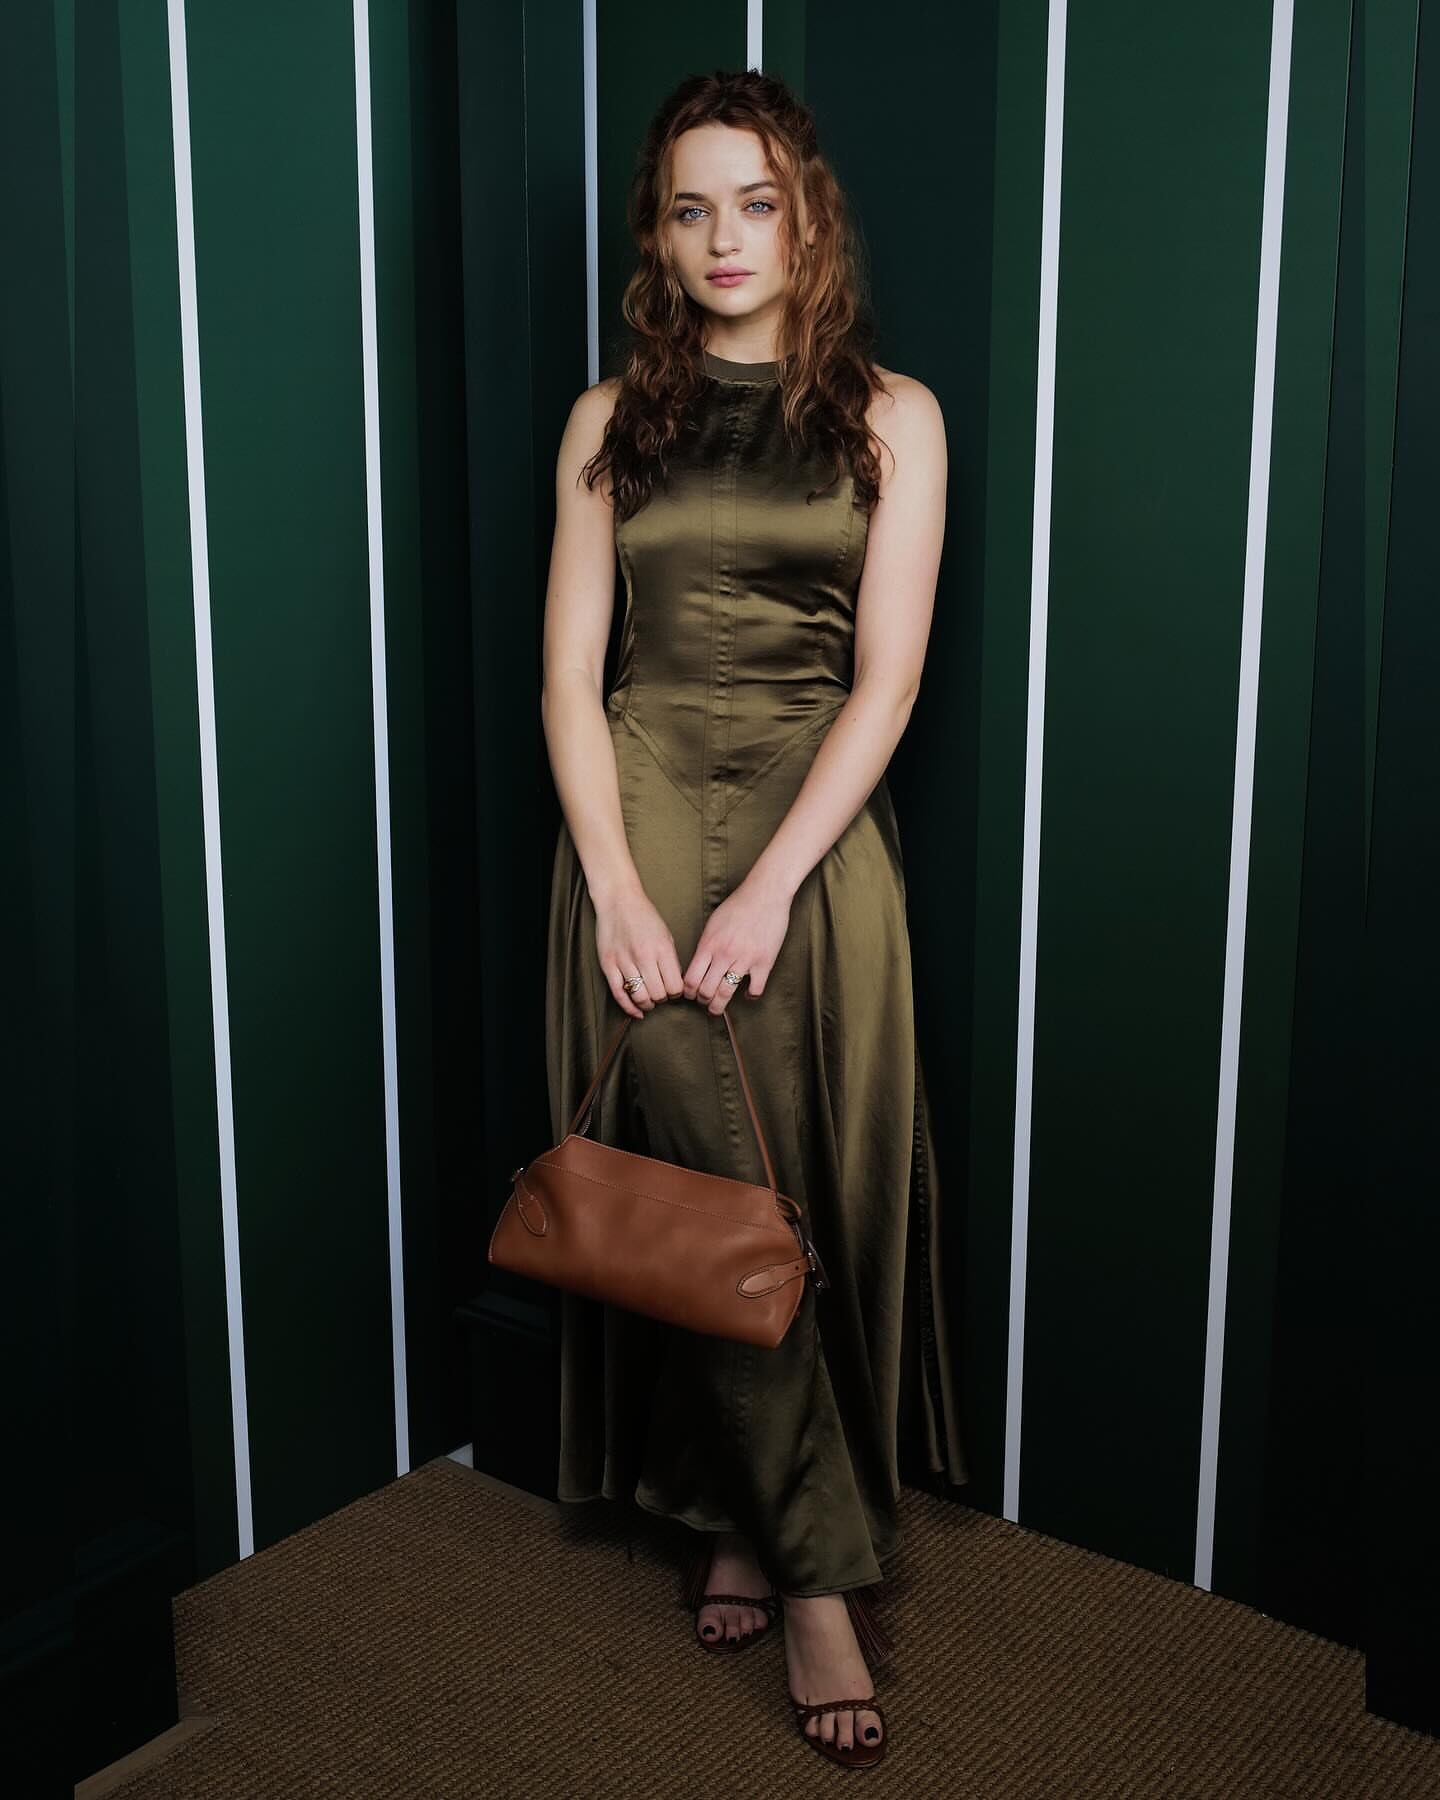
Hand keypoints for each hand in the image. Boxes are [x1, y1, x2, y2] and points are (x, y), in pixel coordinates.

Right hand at [594, 885, 685, 1018]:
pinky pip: (619, 994)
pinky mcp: (608, 965)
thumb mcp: (666, 935)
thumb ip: (671, 960)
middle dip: (663, 999)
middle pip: (659, 995)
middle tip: (661, 994)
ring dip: (647, 1004)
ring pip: (640, 997)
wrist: (618, 900)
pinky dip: (629, 1007)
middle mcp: (644, 957)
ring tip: (649, 1000)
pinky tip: (636, 1011)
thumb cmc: (645, 917)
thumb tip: (675, 984)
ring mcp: (624, 961)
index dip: (677, 993)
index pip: (675, 986)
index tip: (674, 989)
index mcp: (662, 949)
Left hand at [683, 873, 792, 1013]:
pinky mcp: (764, 962)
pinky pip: (755, 989)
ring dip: (719, 1006)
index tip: (690, 994)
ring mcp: (745, 960)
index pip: (691, 979)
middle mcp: (725, 954)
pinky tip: (748, 994)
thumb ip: (706, 945)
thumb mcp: (713, 924)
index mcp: (709, 944)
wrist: (765, 894)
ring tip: (717, 1009)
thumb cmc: (738, 905)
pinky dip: (750, 996)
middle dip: (702, 1001)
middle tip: (704, 1003)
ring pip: (726, 993)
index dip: (688, 992)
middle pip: (706, 990)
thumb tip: (698, 964)